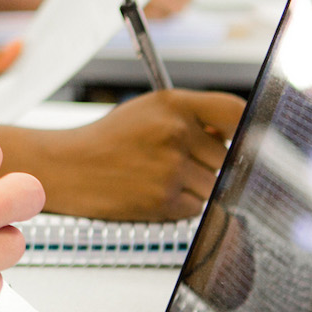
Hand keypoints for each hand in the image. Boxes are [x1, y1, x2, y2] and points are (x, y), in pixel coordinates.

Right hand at [0, 90, 245, 219]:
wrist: (67, 168)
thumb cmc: (107, 140)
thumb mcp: (148, 111)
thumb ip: (193, 118)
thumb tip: (237, 135)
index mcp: (173, 104)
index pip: (235, 113)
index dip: (244, 129)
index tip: (241, 139)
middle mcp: (175, 132)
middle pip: (227, 156)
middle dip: (210, 163)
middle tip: (176, 161)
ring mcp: (171, 167)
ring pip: (214, 184)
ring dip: (196, 186)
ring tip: (160, 176)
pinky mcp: (166, 200)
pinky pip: (198, 207)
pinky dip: (182, 204)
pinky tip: (154, 191)